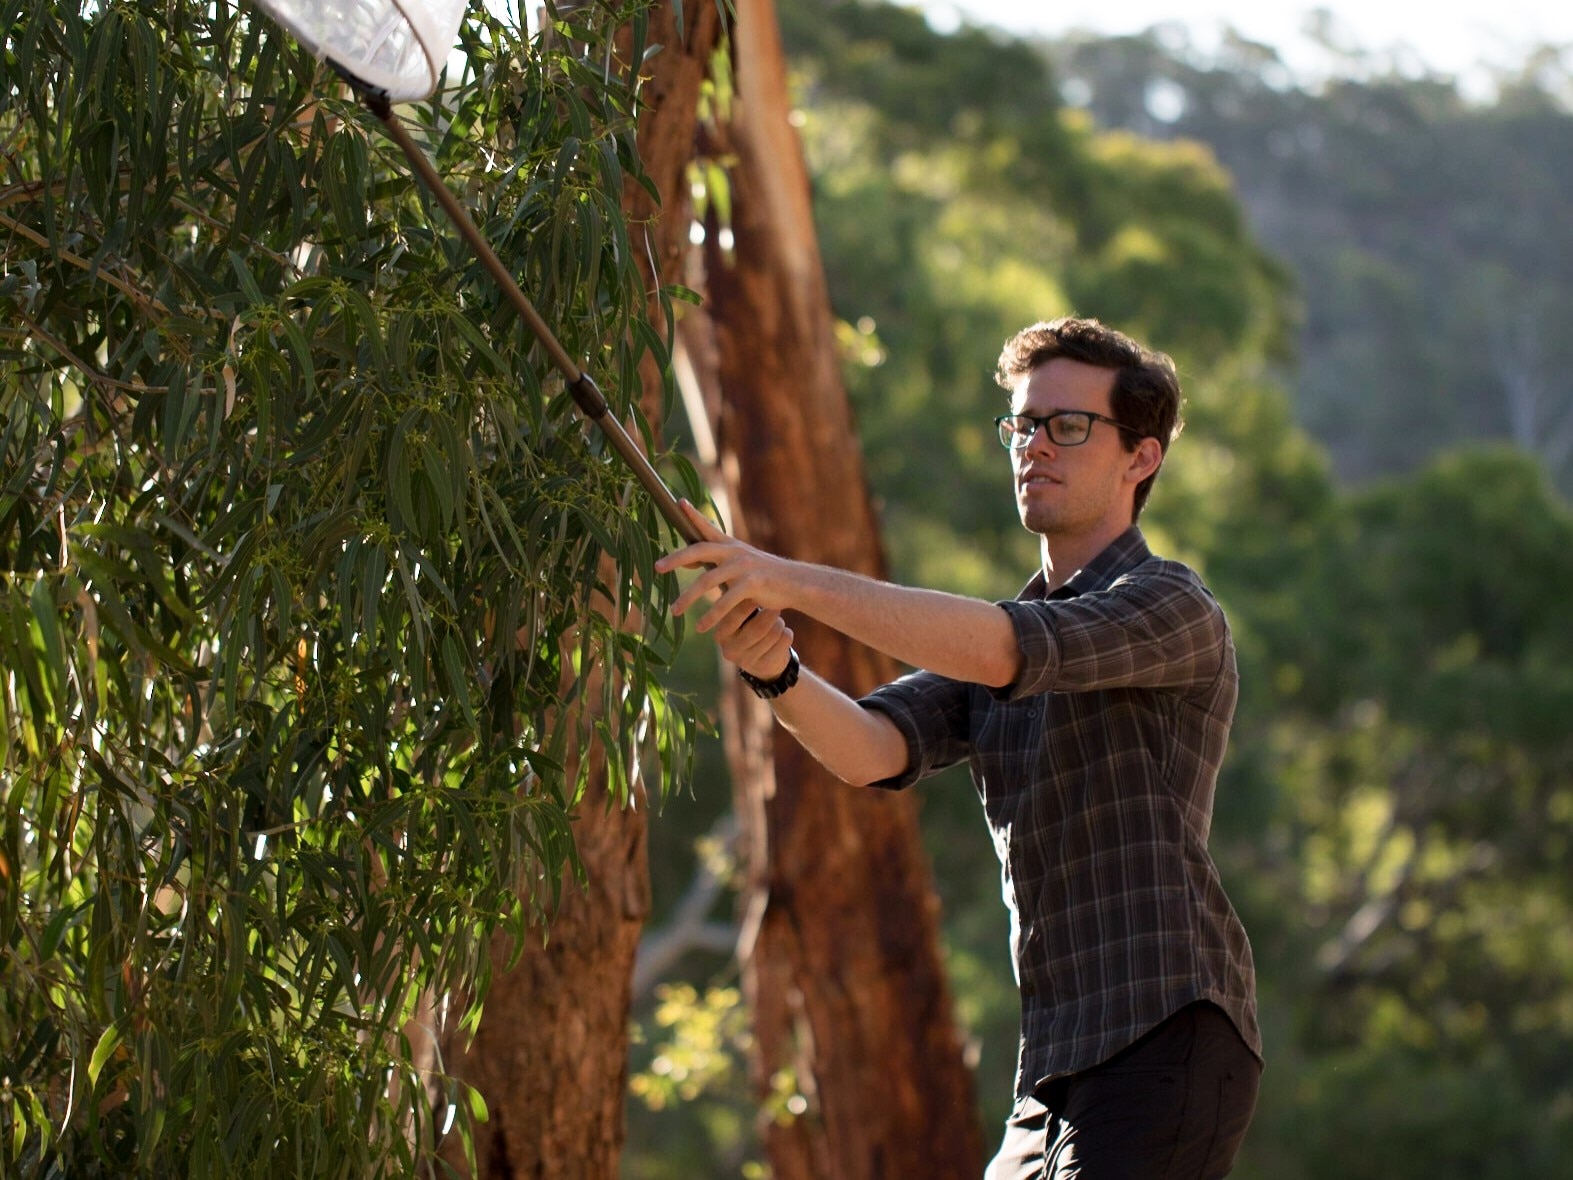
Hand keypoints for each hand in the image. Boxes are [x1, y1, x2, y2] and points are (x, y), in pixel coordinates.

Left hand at [656, 500, 795, 679]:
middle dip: (676, 558)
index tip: (678, 502)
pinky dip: (712, 615)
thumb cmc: (765, 577)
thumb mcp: (741, 564)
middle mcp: (735, 551)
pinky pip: (725, 601)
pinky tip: (701, 627)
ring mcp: (743, 566)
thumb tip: (690, 562)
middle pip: (699, 550)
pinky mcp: (752, 584)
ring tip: (674, 611)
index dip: (693, 515)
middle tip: (657, 567)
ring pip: (708, 581)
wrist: (796, 584)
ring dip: (688, 597)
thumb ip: (717, 562)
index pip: (708, 528)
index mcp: (732, 545)